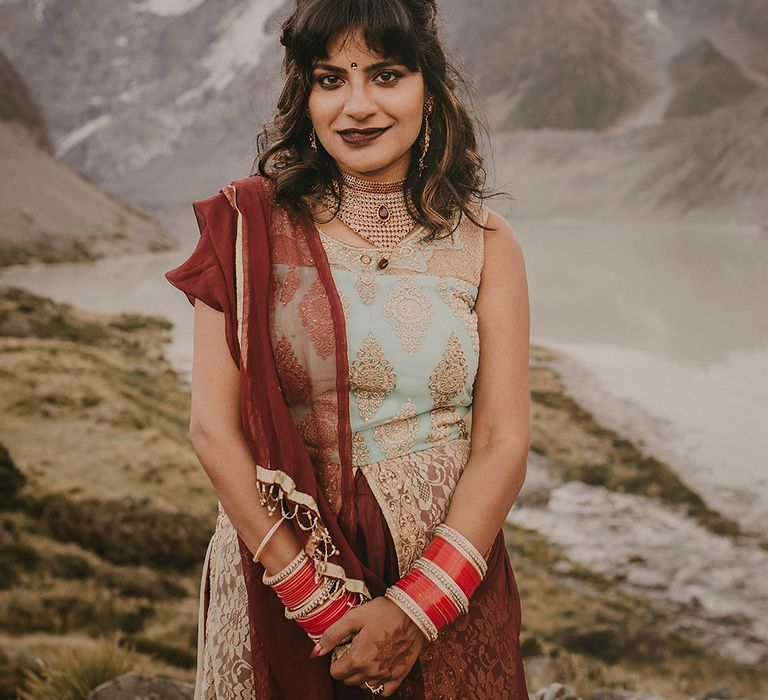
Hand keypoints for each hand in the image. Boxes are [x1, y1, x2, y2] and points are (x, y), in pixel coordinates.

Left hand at [311, 596, 426, 695]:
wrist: (414, 612)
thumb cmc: (383, 611)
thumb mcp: (354, 617)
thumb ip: (332, 635)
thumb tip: (314, 653)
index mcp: (357, 659)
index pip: (335, 673)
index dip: (336, 659)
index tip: (344, 646)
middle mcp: (370, 672)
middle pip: (348, 680)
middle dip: (347, 666)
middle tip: (356, 647)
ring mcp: (385, 676)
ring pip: (364, 685)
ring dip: (362, 674)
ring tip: (369, 653)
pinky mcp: (399, 676)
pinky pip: (384, 690)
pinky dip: (379, 682)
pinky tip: (380, 665)